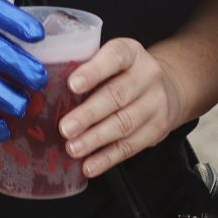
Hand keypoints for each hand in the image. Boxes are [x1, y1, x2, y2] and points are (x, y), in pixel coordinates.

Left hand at [60, 38, 183, 177]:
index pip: (115, 57)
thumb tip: (49, 90)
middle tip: (65, 128)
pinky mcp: (157, 129)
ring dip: (95, 139)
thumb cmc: (125, 73)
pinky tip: (89, 165)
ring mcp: (156, 103)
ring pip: (124, 123)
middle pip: (117, 96)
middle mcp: (148, 75)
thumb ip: (88, 69)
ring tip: (73, 148)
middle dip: (89, 114)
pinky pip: (130, 146)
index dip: (93, 71)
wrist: (168, 87)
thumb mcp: (112, 60)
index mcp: (131, 52)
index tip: (72, 85)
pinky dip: (107, 158)